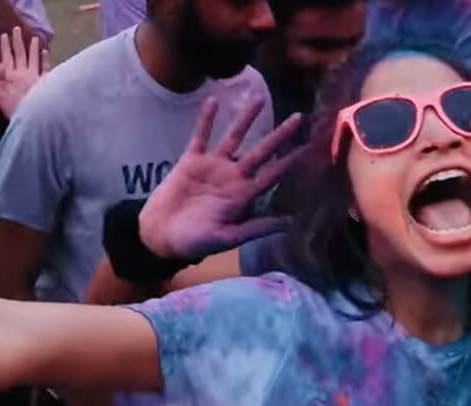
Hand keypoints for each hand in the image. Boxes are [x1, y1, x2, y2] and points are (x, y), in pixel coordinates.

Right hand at [0, 27, 49, 116]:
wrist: (32, 117)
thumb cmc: (13, 108)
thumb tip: (0, 64)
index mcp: (11, 76)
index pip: (7, 57)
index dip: (5, 46)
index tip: (4, 36)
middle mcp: (23, 72)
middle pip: (20, 54)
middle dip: (17, 41)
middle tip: (16, 29)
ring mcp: (35, 76)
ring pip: (33, 57)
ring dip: (32, 47)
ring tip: (33, 37)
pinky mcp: (45, 81)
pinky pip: (45, 67)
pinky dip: (45, 58)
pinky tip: (46, 51)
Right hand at [140, 97, 306, 259]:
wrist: (161, 235)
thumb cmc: (194, 242)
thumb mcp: (226, 238)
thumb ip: (255, 228)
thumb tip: (288, 224)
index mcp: (243, 195)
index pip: (273, 175)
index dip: (290, 161)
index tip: (310, 147)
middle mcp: (232, 177)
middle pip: (261, 151)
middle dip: (279, 135)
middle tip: (299, 117)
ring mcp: (212, 166)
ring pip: (233, 137)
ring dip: (246, 118)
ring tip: (258, 98)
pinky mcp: (191, 160)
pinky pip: (200, 136)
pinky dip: (206, 119)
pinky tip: (213, 100)